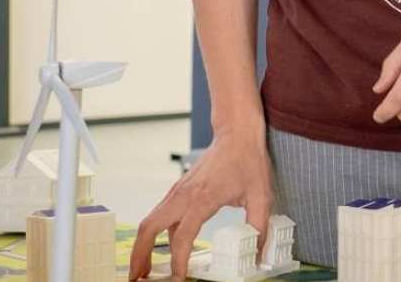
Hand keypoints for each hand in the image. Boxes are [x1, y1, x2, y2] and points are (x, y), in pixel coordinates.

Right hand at [128, 127, 272, 279]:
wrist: (237, 134)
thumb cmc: (248, 160)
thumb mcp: (262, 195)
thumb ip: (259, 227)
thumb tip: (257, 253)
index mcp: (202, 199)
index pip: (181, 238)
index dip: (178, 262)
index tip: (178, 279)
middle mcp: (183, 196)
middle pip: (148, 229)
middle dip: (139, 256)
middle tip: (138, 278)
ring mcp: (177, 192)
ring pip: (148, 222)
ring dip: (141, 246)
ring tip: (141, 270)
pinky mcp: (177, 191)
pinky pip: (159, 216)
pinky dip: (152, 235)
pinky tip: (158, 249)